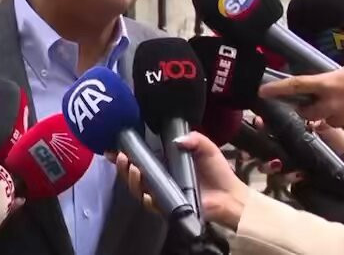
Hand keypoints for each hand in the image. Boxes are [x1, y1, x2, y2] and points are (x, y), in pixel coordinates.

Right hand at [108, 132, 249, 229]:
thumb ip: (194, 138)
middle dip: (122, 166)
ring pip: (137, 188)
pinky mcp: (167, 206)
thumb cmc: (217, 171)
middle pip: (132, 173)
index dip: (124, 153)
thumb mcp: (206, 147)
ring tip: (135, 169)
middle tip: (122, 157)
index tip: (113, 147)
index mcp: (164, 162)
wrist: (229, 196)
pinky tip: (146, 191)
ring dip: (131, 179)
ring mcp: (161, 192)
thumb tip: (177, 139)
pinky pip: (150, 204)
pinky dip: (145, 197)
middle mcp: (159, 177)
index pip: (139, 157)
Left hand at [259, 51, 343, 129]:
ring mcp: (343, 118)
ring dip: (329, 114)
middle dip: (305, 109)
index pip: (296, 86)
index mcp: (328, 83)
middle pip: (306, 112)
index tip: (261, 91)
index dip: (277, 89)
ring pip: (327, 120)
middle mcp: (331, 103)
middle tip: (312, 102)